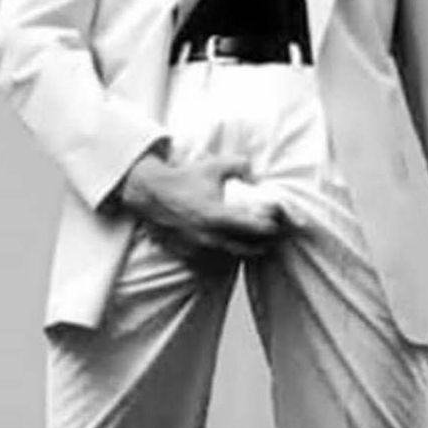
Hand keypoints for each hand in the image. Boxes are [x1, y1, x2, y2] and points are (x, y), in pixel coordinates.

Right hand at [119, 152, 283, 266]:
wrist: (150, 194)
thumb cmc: (181, 180)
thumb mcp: (212, 166)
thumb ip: (238, 164)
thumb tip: (252, 170)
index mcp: (218, 217)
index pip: (256, 229)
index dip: (272, 226)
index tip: (277, 221)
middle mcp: (210, 238)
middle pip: (250, 250)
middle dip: (265, 243)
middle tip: (273, 235)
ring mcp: (199, 251)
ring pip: (233, 259)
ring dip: (246, 252)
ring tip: (256, 243)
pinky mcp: (189, 257)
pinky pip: (215, 264)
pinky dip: (226, 258)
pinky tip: (231, 248)